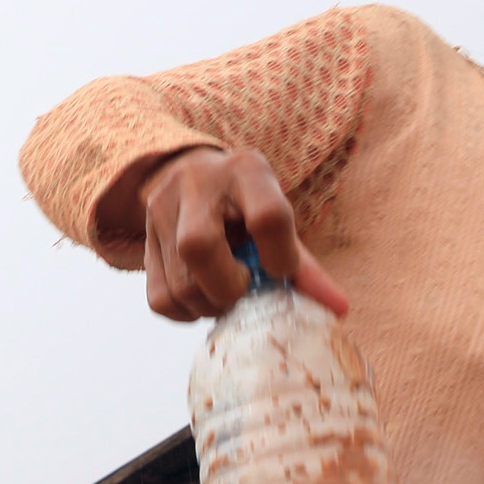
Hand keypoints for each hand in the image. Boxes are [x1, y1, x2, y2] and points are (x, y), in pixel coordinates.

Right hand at [130, 146, 350, 320]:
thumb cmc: (249, 207)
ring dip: (210, 304)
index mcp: (247, 170)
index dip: (280, 258)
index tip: (280, 272)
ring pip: (180, 283)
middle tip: (243, 289)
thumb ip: (304, 265)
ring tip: (226, 293)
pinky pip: (160, 299)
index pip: (268, 216)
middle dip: (228, 287)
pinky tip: (203, 297)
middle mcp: (197, 182)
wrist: (196, 177)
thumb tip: (339, 310)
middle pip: (199, 247)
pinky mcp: (144, 239)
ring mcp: (162, 208)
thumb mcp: (278, 220)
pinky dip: (187, 313)